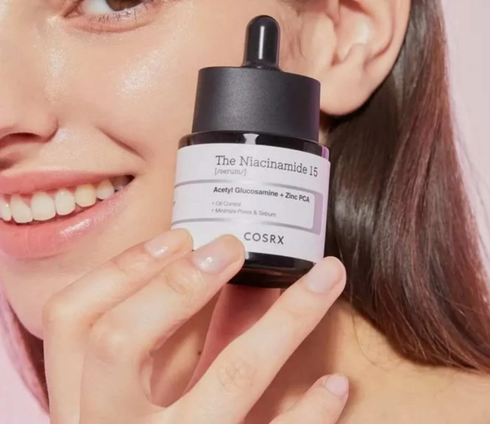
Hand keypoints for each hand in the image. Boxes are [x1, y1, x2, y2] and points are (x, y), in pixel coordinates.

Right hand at [43, 229, 347, 423]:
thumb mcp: (147, 397)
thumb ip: (177, 340)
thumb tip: (227, 268)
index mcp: (83, 399)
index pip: (71, 317)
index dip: (123, 268)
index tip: (178, 235)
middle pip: (119, 341)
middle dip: (177, 282)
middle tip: (231, 246)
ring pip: (227, 381)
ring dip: (285, 321)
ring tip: (325, 278)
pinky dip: (307, 411)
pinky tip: (334, 383)